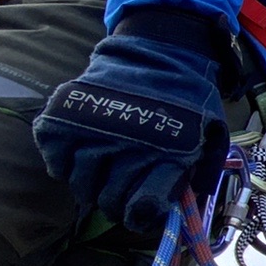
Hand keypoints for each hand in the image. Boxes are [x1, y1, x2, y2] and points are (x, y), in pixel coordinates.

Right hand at [34, 29, 227, 231]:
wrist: (163, 49)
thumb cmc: (189, 98)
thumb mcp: (210, 135)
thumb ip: (197, 171)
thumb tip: (181, 208)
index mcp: (167, 154)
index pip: (143, 205)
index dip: (139, 216)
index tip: (139, 213)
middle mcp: (131, 145)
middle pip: (110, 199)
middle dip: (113, 206)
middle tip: (114, 199)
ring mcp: (97, 129)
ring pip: (81, 183)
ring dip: (88, 188)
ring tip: (96, 182)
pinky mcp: (69, 115)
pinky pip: (55, 157)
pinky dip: (61, 165)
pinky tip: (73, 163)